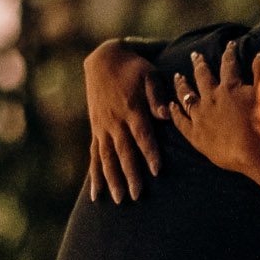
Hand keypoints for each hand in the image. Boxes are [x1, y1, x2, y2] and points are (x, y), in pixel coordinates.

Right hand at [84, 39, 169, 201]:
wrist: (104, 59)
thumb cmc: (134, 68)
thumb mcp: (149, 74)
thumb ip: (157, 96)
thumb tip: (166, 114)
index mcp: (132, 109)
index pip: (142, 135)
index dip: (150, 153)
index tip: (157, 171)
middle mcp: (115, 121)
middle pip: (124, 152)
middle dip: (130, 174)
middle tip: (137, 195)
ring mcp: (103, 127)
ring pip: (107, 158)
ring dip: (112, 180)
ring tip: (118, 200)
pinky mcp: (95, 130)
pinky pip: (94, 155)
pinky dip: (94, 175)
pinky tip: (95, 194)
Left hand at [168, 40, 259, 177]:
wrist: (256, 150)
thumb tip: (259, 54)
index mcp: (229, 87)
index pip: (228, 65)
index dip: (229, 53)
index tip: (229, 45)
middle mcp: (211, 98)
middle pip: (202, 77)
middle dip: (199, 64)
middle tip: (195, 55)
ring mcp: (201, 117)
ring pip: (187, 96)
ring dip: (182, 85)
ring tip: (178, 77)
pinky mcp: (197, 135)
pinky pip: (181, 122)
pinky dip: (175, 113)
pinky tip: (172, 106)